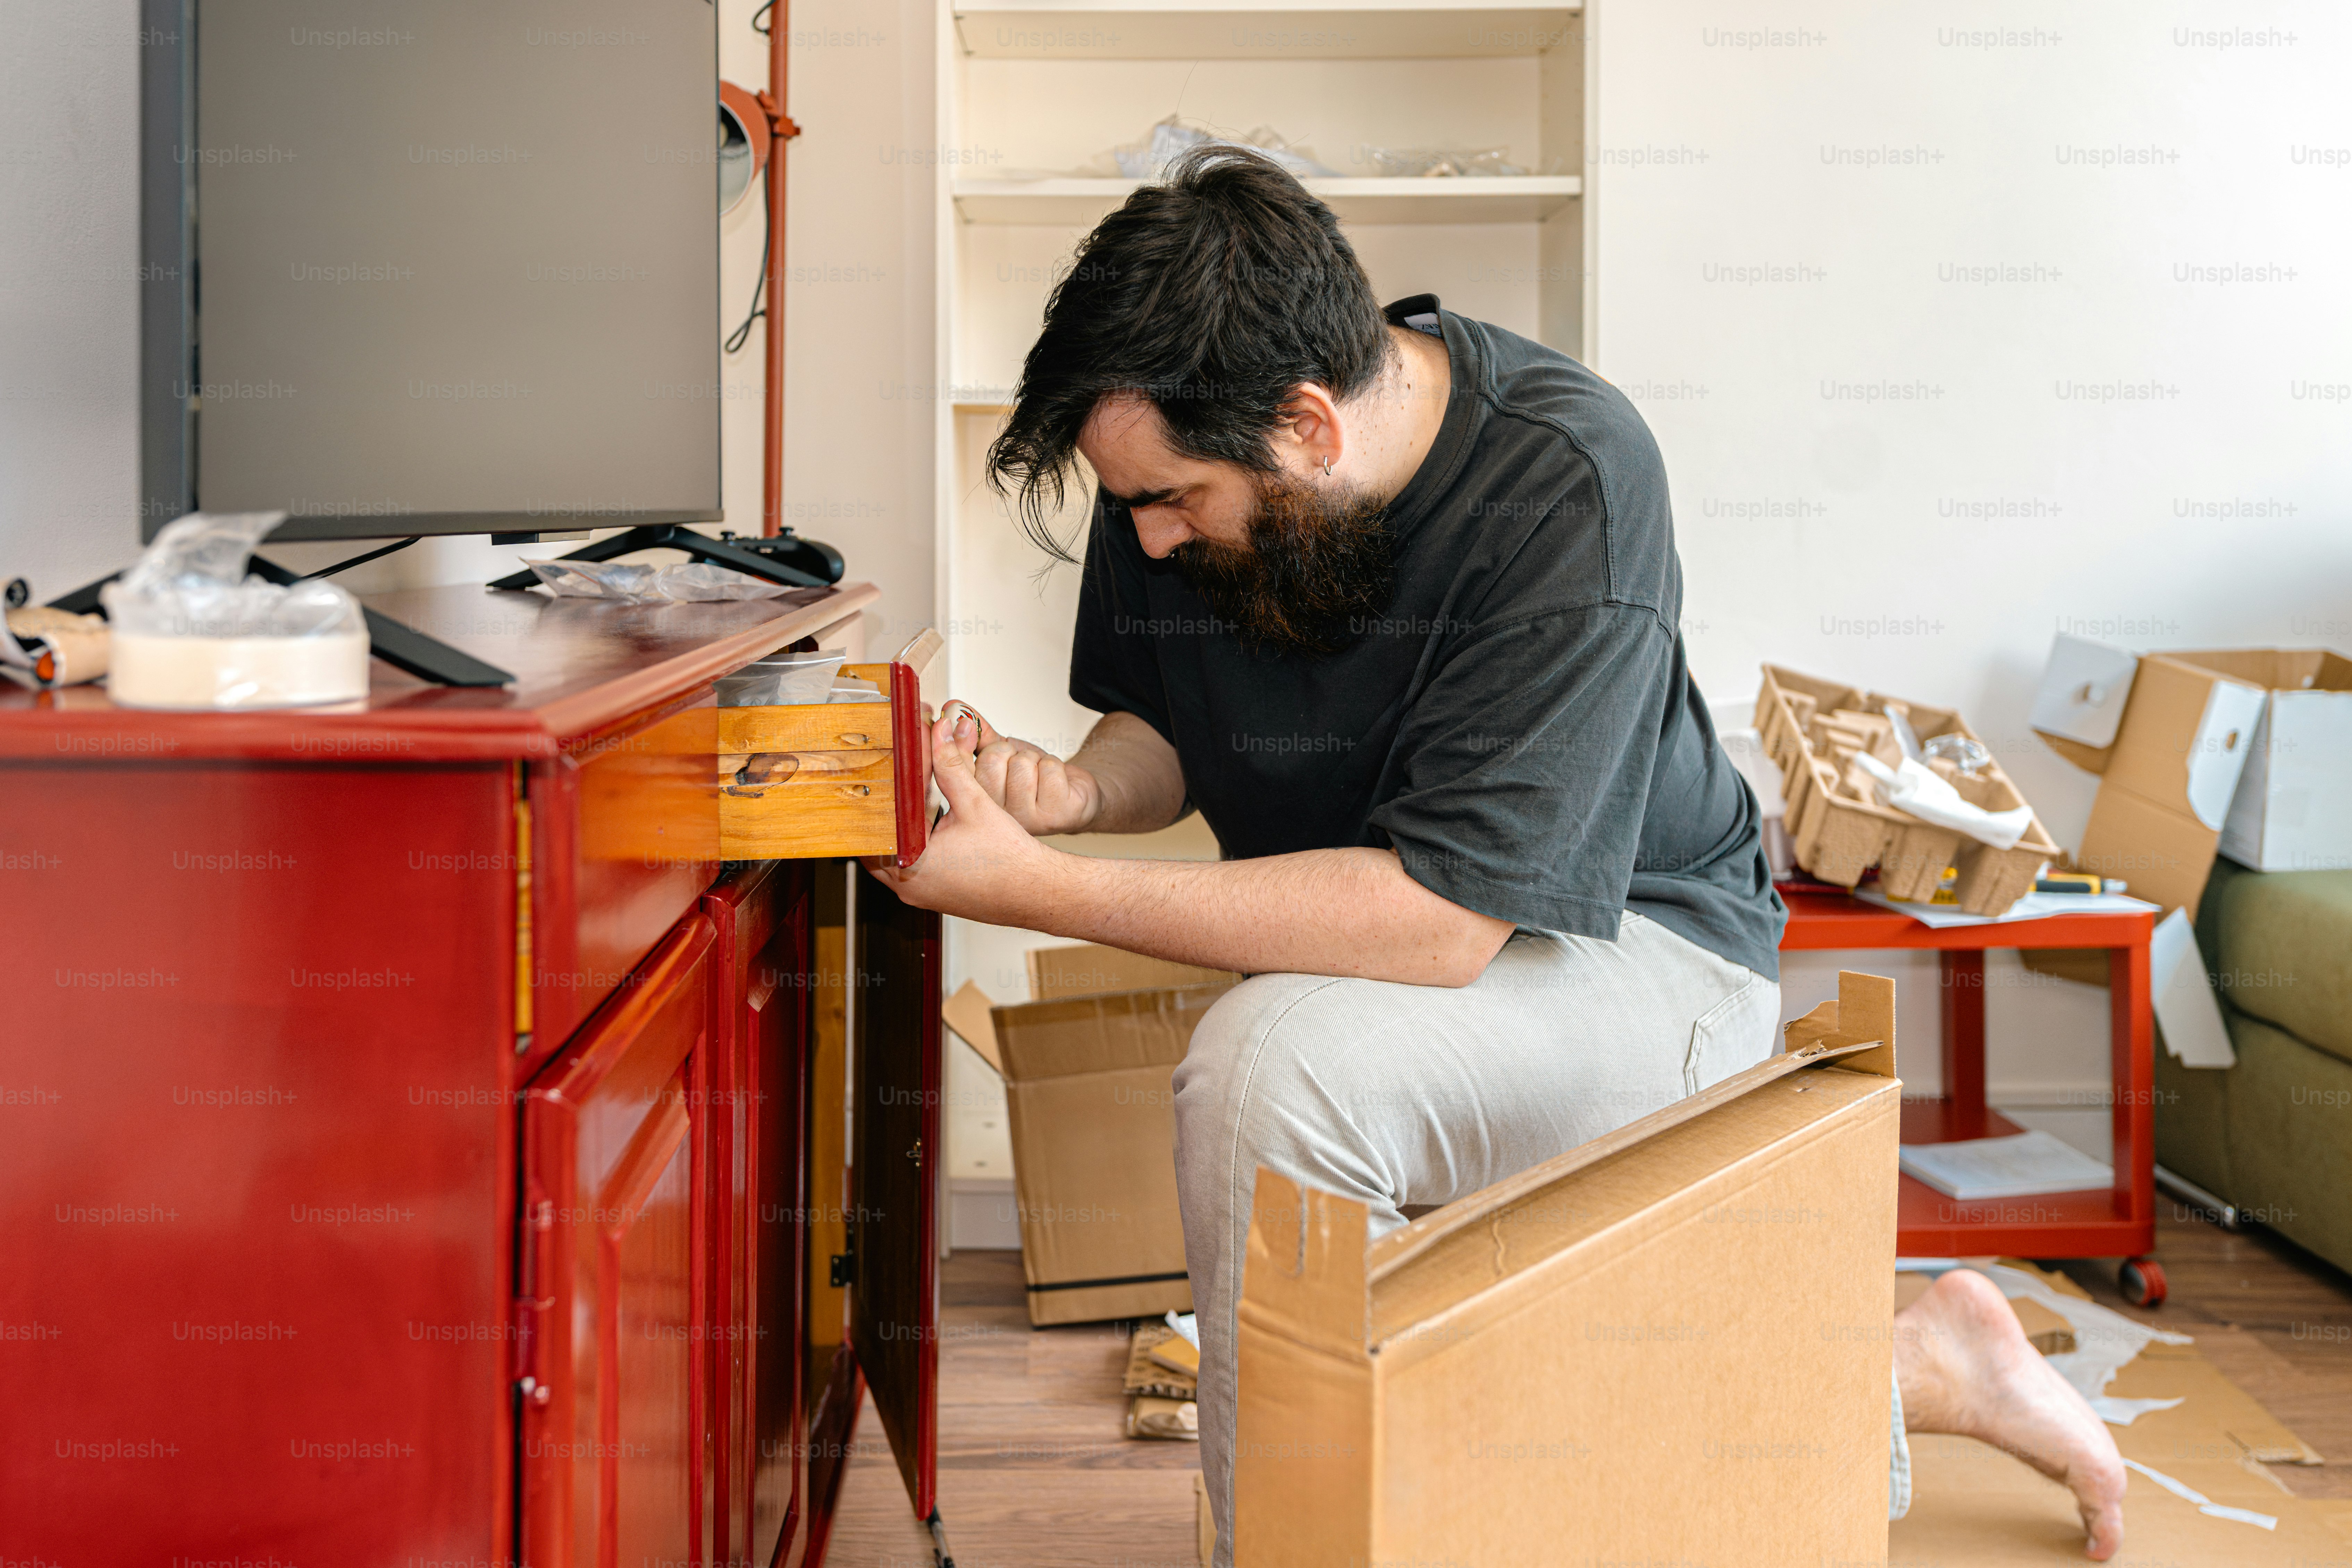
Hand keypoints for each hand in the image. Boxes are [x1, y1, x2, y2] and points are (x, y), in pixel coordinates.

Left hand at [868, 710, 1067, 924]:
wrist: (1037, 890)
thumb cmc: (1010, 861)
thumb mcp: (975, 803)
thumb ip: (951, 765)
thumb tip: (939, 735)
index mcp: (911, 865)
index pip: (875, 823)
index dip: (878, 794)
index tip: (885, 773)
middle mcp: (907, 886)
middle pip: (876, 841)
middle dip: (884, 812)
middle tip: (889, 785)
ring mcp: (918, 893)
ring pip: (892, 854)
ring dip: (899, 828)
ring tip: (909, 800)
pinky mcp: (932, 894)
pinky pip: (910, 865)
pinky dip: (914, 843)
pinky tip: (928, 823)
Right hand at [956, 705, 1103, 836]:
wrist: (1070, 797)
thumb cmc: (1033, 777)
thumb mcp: (1003, 754)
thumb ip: (978, 733)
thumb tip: (954, 708)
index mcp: (977, 802)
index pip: (959, 767)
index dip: (962, 740)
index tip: (964, 723)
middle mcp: (996, 816)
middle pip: (992, 759)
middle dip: (1010, 752)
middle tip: (1020, 765)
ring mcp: (1025, 819)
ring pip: (1022, 764)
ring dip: (1035, 760)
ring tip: (1038, 775)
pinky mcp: (1053, 815)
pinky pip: (1049, 769)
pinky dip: (1054, 766)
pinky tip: (1054, 782)